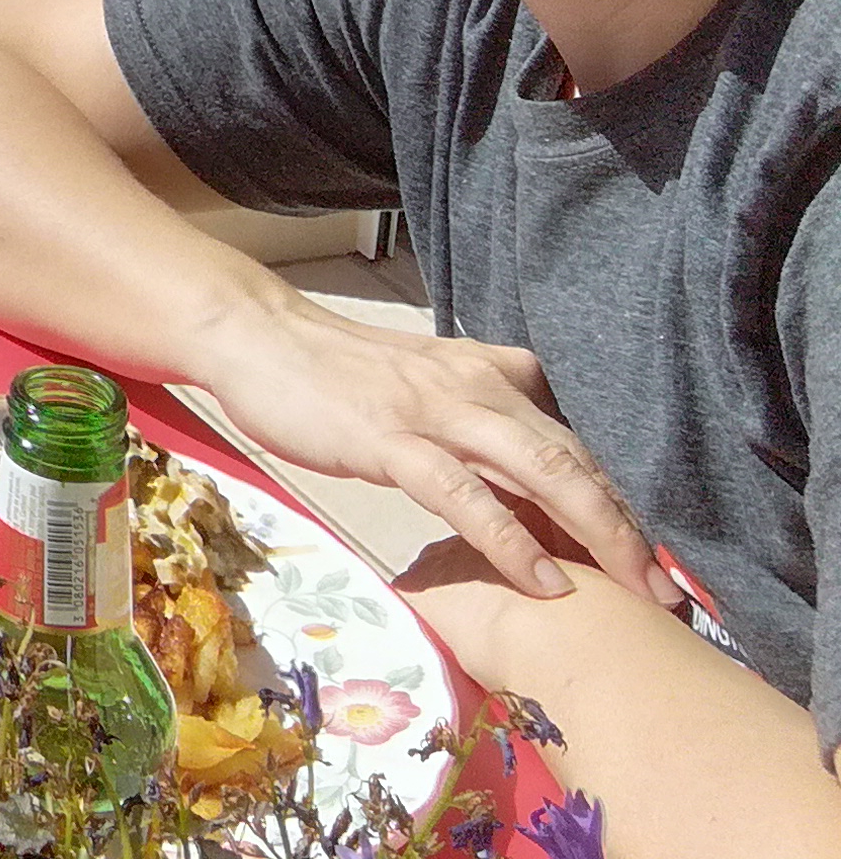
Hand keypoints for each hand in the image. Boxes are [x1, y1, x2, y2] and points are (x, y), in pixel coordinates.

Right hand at [190, 291, 674, 607]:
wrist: (255, 335)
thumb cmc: (330, 370)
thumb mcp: (420, 383)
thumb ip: (474, 412)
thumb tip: (520, 463)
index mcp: (488, 371)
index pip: (573, 438)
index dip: (619, 497)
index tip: (653, 552)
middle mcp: (476, 386)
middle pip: (573, 457)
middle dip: (628, 524)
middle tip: (667, 587)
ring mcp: (433, 411)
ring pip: (537, 470)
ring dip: (594, 531)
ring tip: (633, 586)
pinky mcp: (390, 438)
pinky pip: (464, 494)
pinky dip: (510, 539)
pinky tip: (540, 580)